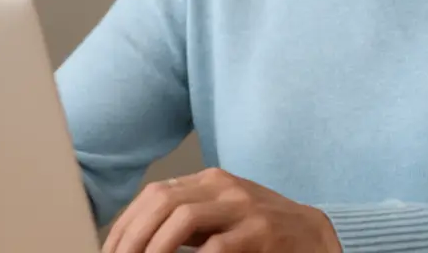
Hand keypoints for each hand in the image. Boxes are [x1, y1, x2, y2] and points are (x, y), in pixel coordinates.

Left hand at [102, 167, 341, 252]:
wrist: (317, 237)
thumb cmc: (264, 232)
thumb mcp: (220, 218)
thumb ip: (185, 221)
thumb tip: (136, 242)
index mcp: (209, 181)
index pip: (153, 194)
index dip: (125, 225)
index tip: (110, 252)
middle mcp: (224, 187)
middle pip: (161, 201)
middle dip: (131, 237)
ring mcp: (244, 207)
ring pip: (183, 218)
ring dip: (154, 249)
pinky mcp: (261, 232)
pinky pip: (217, 247)